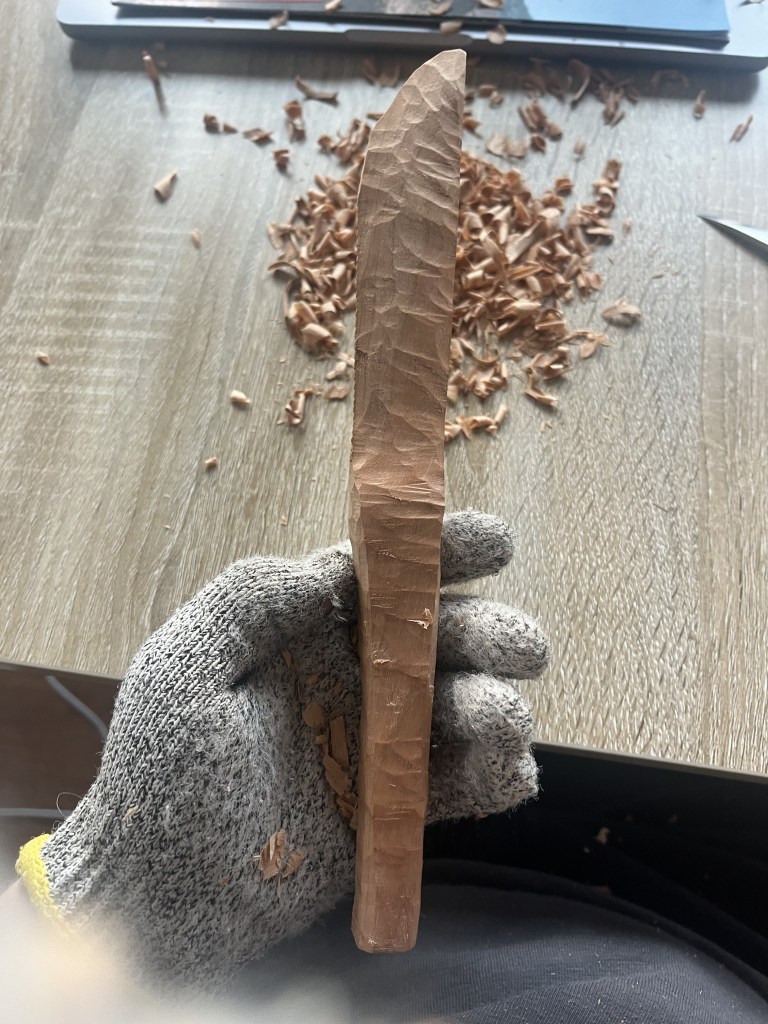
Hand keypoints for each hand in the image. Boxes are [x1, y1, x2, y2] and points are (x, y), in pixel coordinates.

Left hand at [30, 510, 548, 989]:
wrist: (162, 890)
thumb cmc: (164, 767)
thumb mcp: (185, 669)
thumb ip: (246, 602)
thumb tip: (325, 568)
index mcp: (312, 630)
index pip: (386, 578)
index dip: (444, 552)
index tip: (496, 543)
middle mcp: (356, 677)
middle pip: (442, 639)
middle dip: (490, 630)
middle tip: (517, 647)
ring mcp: (380, 744)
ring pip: (463, 706)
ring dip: (497, 702)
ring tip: (498, 714)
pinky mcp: (395, 808)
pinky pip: (461, 784)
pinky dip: (498, 772)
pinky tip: (511, 767)